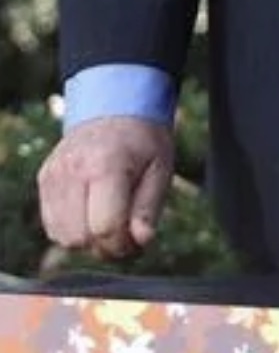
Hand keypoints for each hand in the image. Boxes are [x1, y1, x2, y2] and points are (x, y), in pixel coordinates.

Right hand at [38, 115, 175, 260]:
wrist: (116, 107)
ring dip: (88, 240)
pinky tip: (92, 212)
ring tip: (110, 220)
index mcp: (105, 165)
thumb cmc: (143, 141)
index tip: (137, 241)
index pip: (104, 227)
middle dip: (105, 245)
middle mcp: (72, 171)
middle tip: (126, 233)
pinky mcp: (44, 180)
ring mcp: (53, 176)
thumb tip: (141, 241)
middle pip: (80, 238)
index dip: (122, 244)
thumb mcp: (161, 169)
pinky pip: (52, 226)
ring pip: (62, 237)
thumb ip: (149, 208)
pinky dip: (72, 230)